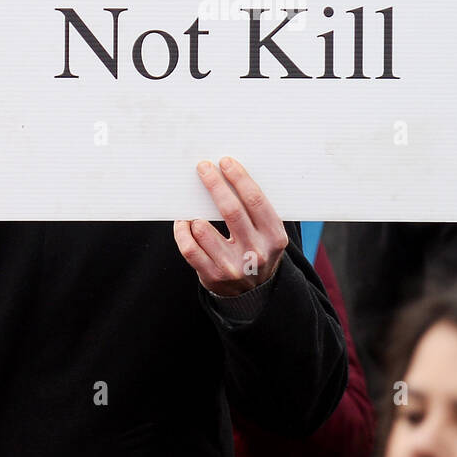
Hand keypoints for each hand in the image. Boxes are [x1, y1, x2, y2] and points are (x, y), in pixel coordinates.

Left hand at [173, 157, 288, 296]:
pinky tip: (184, 222)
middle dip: (214, 184)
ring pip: (203, 229)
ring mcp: (233, 267)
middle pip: (230, 210)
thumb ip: (255, 211)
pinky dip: (182, 231)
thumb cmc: (258, 250)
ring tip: (192, 206)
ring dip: (194, 213)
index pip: (255, 201)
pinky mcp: (212, 277)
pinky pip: (189, 248)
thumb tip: (229, 173)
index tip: (225, 162)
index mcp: (274, 238)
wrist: (254, 294)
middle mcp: (256, 253)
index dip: (239, 178)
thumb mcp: (268, 234)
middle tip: (203, 167)